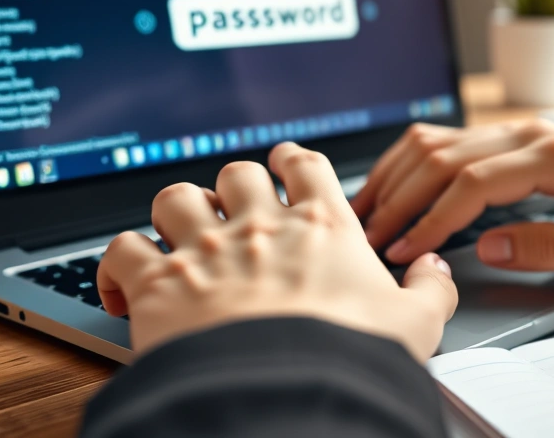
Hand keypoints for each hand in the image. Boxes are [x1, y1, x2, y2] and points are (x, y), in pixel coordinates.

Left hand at [97, 142, 457, 359]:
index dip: (293, 161)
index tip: (286, 165)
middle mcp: (259, 227)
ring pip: (175, 197)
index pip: (304, 165)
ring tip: (179, 232)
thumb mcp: (415, 325)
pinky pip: (120, 249)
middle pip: (236, 173)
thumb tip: (437, 270)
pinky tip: (123, 283)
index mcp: (321, 227)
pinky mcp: (157, 284)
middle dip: (234, 186)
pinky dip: (117, 263)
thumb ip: (430, 291)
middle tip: (234, 206)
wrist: (287, 393)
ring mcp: (205, 251)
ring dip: (176, 211)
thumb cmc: (351, 358)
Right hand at [352, 120, 553, 282]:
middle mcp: (535, 134)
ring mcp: (527, 134)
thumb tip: (486, 246)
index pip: (472, 183)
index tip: (404, 250)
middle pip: (445, 155)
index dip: (430, 219)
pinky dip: (421, 164)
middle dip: (401, 197)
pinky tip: (403, 185)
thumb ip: (553, 247)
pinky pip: (458, 143)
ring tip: (370, 210)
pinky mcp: (525, 143)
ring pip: (443, 140)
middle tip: (371, 236)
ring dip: (402, 174)